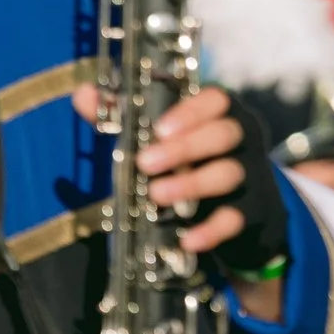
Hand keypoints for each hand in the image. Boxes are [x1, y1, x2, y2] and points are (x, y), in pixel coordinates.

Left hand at [76, 84, 293, 300]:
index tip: (160, 128)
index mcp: (218, 115)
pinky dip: (212, 229)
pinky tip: (188, 239)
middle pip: (224, 133)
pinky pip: (235, 218)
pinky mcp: (250, 210)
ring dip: (193, 183)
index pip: (216, 100)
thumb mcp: (159, 137)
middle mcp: (240, 140)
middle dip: (185, 147)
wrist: (236, 207)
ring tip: (157, 195)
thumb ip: (122, 116)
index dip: (191, 111)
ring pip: (229, 173)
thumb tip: (83, 94)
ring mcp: (248, 174)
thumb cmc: (189, 161)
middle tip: (145, 163)